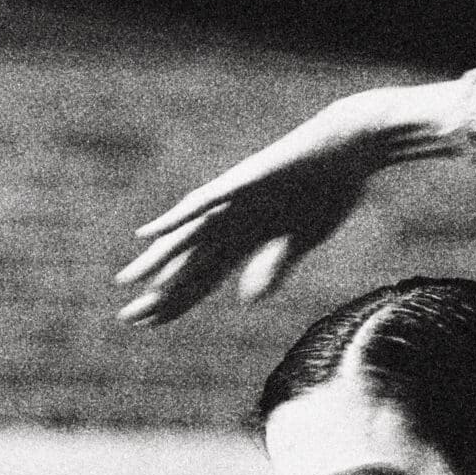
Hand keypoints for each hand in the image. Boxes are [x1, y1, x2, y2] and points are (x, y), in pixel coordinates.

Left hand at [116, 87, 403, 326]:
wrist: (349, 148)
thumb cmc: (331, 190)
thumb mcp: (300, 241)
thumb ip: (273, 268)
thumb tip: (247, 300)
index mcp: (246, 239)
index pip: (203, 278)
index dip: (178, 304)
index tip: (151, 325)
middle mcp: (232, 222)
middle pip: (188, 264)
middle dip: (159, 293)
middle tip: (126, 319)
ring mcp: (234, 201)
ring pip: (188, 237)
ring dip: (157, 260)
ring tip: (127, 281)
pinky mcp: (242, 183)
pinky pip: (204, 204)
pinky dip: (178, 219)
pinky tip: (152, 232)